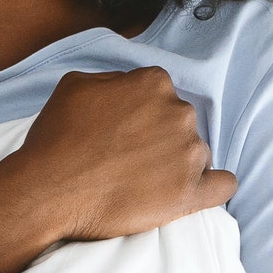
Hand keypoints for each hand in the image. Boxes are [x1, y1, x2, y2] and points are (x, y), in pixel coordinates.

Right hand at [0, 67, 237, 272]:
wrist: (49, 192)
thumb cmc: (57, 139)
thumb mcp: (75, 85)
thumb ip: (113, 79)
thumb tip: (128, 87)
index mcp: (154, 83)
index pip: (161, 95)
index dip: (141, 114)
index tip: (125, 132)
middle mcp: (179, 112)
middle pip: (180, 123)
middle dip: (160, 138)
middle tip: (128, 159)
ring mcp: (189, 153)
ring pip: (196, 154)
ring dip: (176, 165)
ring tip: (141, 182)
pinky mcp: (191, 193)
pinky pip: (223, 185)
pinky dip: (214, 187)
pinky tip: (196, 191)